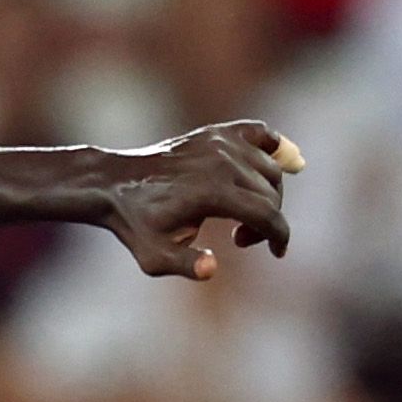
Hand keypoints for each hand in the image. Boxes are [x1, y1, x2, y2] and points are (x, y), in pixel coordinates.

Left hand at [101, 122, 299, 282]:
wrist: (114, 184)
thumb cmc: (136, 224)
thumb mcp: (155, 256)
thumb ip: (186, 265)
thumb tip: (212, 269)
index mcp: (212, 192)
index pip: (267, 214)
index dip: (280, 236)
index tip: (277, 253)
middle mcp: (222, 162)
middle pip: (271, 193)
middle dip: (267, 221)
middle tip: (239, 239)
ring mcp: (220, 143)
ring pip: (269, 168)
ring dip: (267, 195)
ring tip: (241, 216)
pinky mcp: (216, 133)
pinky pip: (259, 133)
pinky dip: (276, 147)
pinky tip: (287, 161)